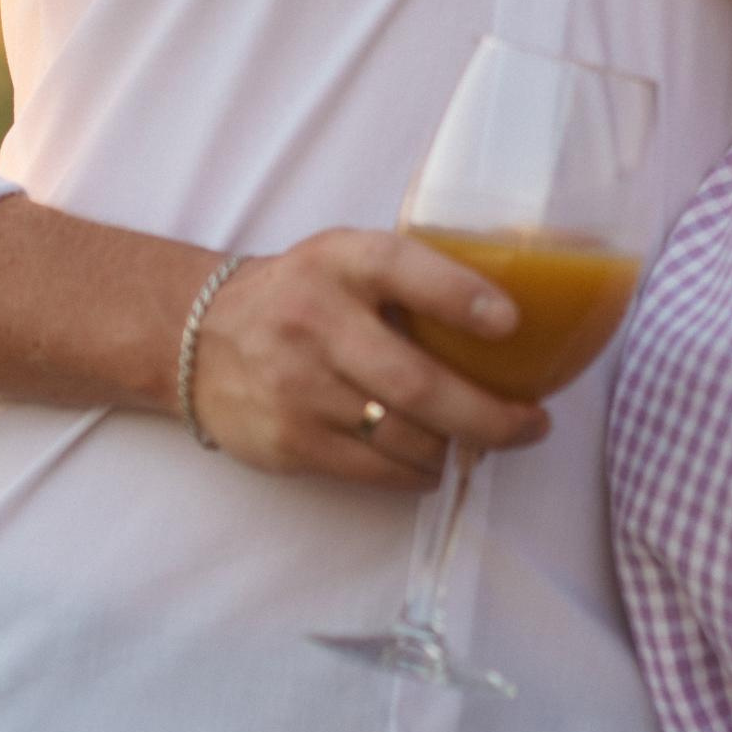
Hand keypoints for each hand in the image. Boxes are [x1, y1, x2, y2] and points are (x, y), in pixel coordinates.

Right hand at [190, 229, 545, 486]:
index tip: (511, 323)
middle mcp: (315, 321)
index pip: (401, 269)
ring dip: (457, 446)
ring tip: (482, 439)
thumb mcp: (346, 259)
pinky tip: (431, 460)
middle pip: (417, 382)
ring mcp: (298, 388)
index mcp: (340, 262)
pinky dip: (418, 472)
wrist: (198, 336)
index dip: (460, 295)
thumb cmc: (302, 294)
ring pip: (405, 436)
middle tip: (533, 424)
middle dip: (489, 414)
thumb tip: (512, 324)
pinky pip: (376, 471)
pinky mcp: (289, 442)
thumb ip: (411, 278)